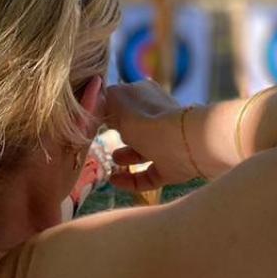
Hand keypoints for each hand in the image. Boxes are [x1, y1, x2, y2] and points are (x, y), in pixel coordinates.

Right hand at [103, 80, 197, 194]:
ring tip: (112, 161)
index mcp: (146, 96)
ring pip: (144, 151)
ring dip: (126, 157)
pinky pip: (148, 176)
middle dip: (120, 132)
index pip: (125, 100)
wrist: (184, 144)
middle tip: (100, 140)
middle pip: (135, 126)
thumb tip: (96, 101)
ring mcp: (166, 144)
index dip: (109, 108)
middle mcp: (158, 118)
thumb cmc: (146, 120)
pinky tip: (114, 181)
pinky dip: (130, 180)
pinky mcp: (172, 168)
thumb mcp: (115, 101)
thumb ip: (102, 101)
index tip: (92, 119)